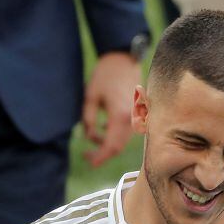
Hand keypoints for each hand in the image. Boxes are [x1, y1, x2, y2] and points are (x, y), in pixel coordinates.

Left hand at [82, 52, 141, 166]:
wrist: (123, 60)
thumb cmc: (105, 75)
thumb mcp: (90, 96)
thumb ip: (88, 118)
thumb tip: (88, 136)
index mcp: (120, 116)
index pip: (111, 145)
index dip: (100, 157)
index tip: (89, 163)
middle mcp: (132, 119)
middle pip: (117, 147)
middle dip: (101, 154)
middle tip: (86, 155)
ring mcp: (137, 117)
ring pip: (122, 141)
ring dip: (107, 144)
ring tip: (91, 135)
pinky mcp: (137, 114)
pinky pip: (126, 133)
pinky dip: (113, 136)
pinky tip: (102, 129)